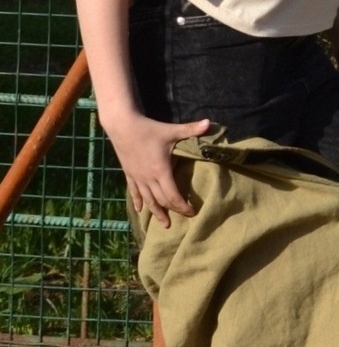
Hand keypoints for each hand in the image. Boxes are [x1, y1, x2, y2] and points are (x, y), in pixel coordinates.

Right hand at [103, 108, 209, 227]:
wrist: (121, 125)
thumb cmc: (149, 129)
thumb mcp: (172, 130)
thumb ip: (191, 129)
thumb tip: (209, 123)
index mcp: (161, 171)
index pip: (172, 196)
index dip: (182, 206)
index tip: (192, 212)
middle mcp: (148, 178)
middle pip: (161, 200)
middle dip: (173, 210)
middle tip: (184, 217)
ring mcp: (137, 177)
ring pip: (147, 200)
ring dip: (156, 212)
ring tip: (163, 223)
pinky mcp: (128, 174)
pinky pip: (134, 192)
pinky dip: (138, 201)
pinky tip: (139, 210)